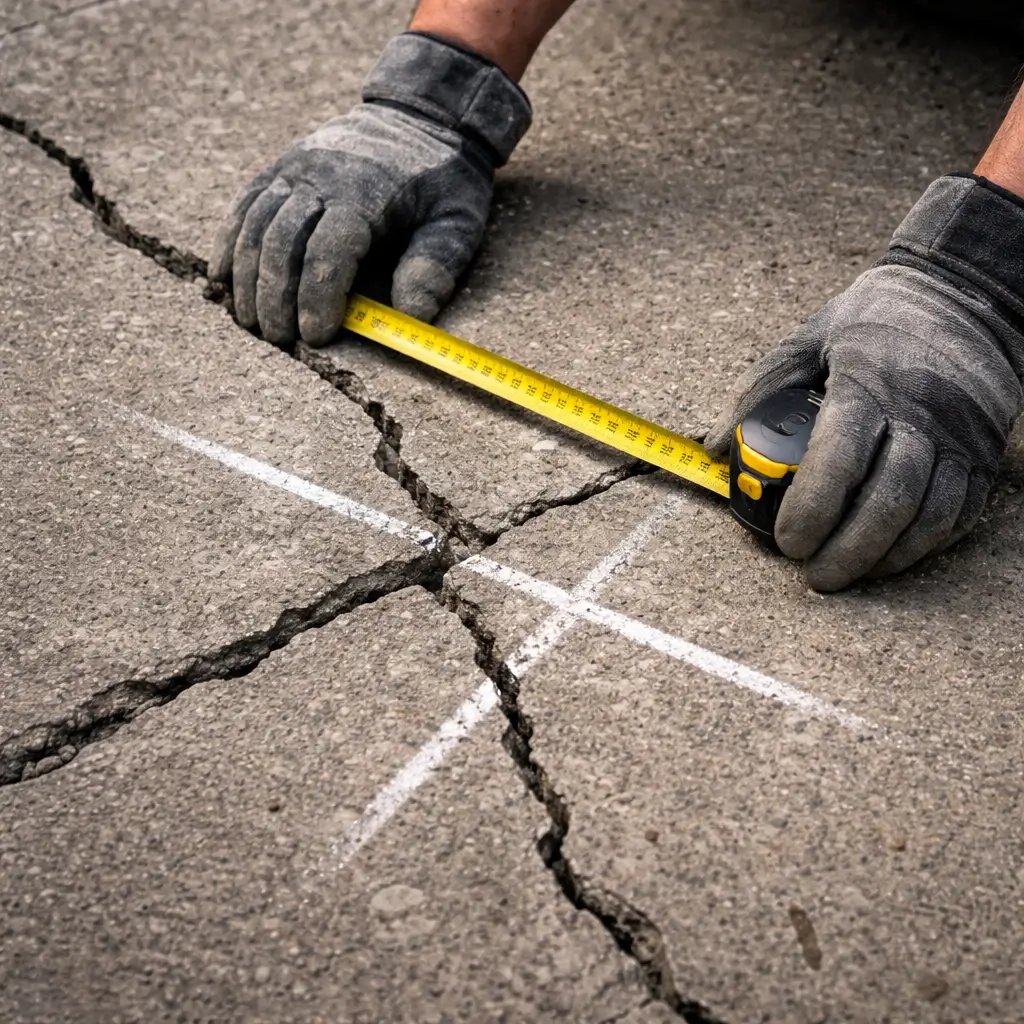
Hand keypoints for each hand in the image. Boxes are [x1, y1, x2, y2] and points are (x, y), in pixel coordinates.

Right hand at [209, 32, 530, 345]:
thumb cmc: (443, 182)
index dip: (319, 295)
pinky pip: (244, 208)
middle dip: (276, 295)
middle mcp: (320, 175)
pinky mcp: (278, 170)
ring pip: (254, 224)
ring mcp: (293, 169)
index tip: (317, 335)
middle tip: (281, 340)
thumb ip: (435, 268)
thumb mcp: (459, 223)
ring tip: (252, 324)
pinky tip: (223, 281)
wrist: (420, 118)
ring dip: (247, 278)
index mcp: (366, 191)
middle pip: (282, 239)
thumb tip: (411, 317)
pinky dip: (229, 245)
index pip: (330, 248)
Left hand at [705, 176, 1023, 590]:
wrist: (965, 298)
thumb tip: (715, 447)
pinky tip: (885, 558)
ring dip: (883, 557)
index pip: (841, 454)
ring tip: (844, 574)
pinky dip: (919, 546)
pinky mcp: (982, 456)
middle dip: (846, 549)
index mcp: (869, 380)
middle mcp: (922, 412)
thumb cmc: (873, 322)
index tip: (787, 541)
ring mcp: (959, 437)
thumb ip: (760, 389)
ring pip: (927, 516)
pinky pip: (955, 515)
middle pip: (888, 499)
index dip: (813, 507)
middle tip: (813, 574)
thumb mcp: (809, 339)